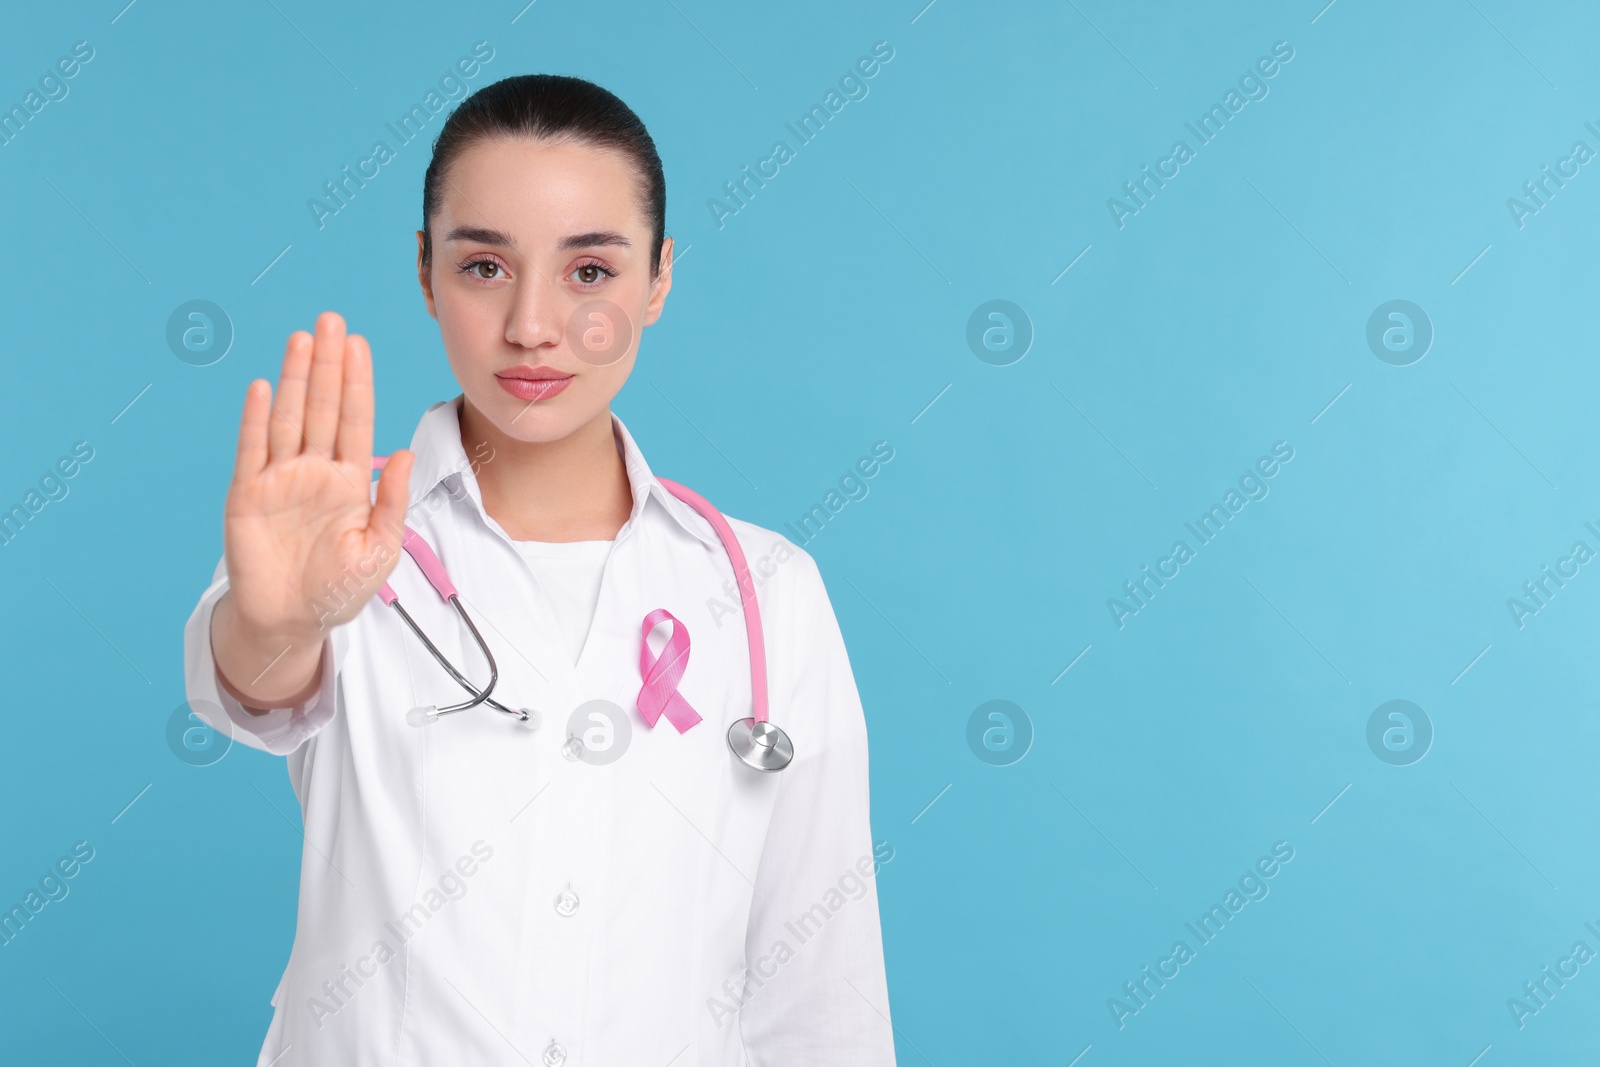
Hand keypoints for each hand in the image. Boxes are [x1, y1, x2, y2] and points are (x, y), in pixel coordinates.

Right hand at [222, 311, 412, 644]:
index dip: (357, 382)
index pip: (355, 420)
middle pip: (322, 407)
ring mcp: (279, 478)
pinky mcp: (247, 494)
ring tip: (302, 339)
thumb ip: (390, 501)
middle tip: (332, 321)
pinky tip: (262, 386)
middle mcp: (314, 470)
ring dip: (294, 378)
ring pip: (288, 418)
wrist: (291, 620)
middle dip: (327, 365)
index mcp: (349, 480)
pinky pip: (252, 450)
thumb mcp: (379, 549)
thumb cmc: (339, 589)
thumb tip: (402, 453)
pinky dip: (256, 418)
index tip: (360, 344)